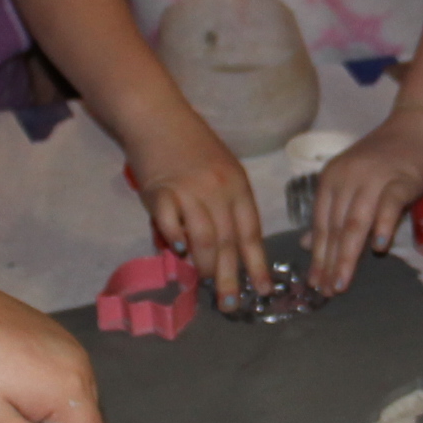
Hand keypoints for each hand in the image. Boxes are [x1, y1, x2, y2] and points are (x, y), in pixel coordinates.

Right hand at [122, 109, 267, 305]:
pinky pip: (171, 224)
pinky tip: (180, 254)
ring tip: (204, 283)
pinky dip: (176, 241)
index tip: (263, 291)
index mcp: (238, 187)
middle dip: (230, 277)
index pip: (251, 233)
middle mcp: (219, 190)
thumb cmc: (192, 147)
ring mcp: (190, 190)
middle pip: (228, 241)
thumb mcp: (222, 172)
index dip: (257, 264)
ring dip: (205, 266)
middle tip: (231, 305)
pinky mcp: (161, 191)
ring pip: (204, 238)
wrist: (159, 117)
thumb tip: (221, 252)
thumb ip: (224, 208)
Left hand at [307, 101, 422, 293]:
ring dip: (348, 254)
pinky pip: (390, 203)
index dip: (318, 256)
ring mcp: (374, 176)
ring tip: (343, 281)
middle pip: (336, 226)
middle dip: (330, 262)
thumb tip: (308, 244)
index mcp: (331, 179)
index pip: (321, 223)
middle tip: (327, 291)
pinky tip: (379, 247)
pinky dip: (383, 224)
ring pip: (357, 220)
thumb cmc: (386, 159)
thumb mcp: (353, 184)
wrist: (419, 126)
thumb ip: (333, 214)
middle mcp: (347, 176)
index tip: (315, 284)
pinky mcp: (402, 177)